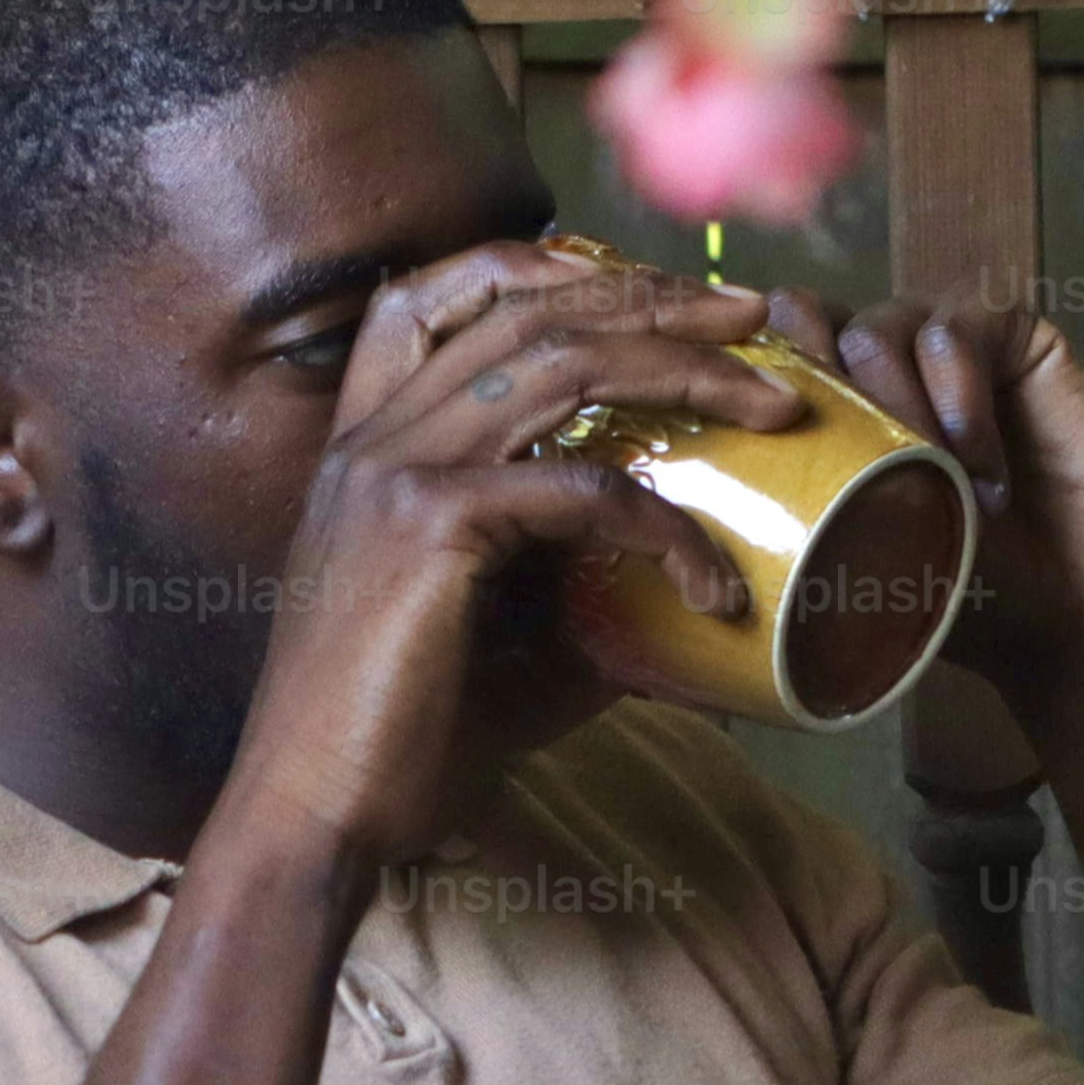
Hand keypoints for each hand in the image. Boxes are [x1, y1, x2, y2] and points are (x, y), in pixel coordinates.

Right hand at [204, 242, 798, 886]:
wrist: (311, 819)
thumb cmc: (395, 749)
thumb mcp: (496, 646)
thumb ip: (573, 595)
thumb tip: (687, 596)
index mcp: (364, 450)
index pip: (433, 296)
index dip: (540, 265)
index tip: (644, 287)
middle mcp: (372, 439)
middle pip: (527, 308)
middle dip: (653, 299)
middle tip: (752, 317)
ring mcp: (395, 470)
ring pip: (563, 363)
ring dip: (685, 370)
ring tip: (771, 405)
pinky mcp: (431, 524)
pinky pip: (582, 490)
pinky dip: (666, 528)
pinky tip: (713, 585)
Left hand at [764, 290, 1083, 706]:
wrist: (1073, 618)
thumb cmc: (965, 597)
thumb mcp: (863, 558)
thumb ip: (805, 508)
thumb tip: (717, 494)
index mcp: (832, 410)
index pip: (763, 359)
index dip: (746, 380)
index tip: (758, 441)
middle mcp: (884, 366)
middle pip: (806, 316)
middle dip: (812, 382)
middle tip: (838, 456)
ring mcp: (949, 346)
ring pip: (879, 325)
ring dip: (894, 408)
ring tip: (935, 488)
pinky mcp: (1020, 337)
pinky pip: (961, 331)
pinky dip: (961, 397)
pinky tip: (982, 474)